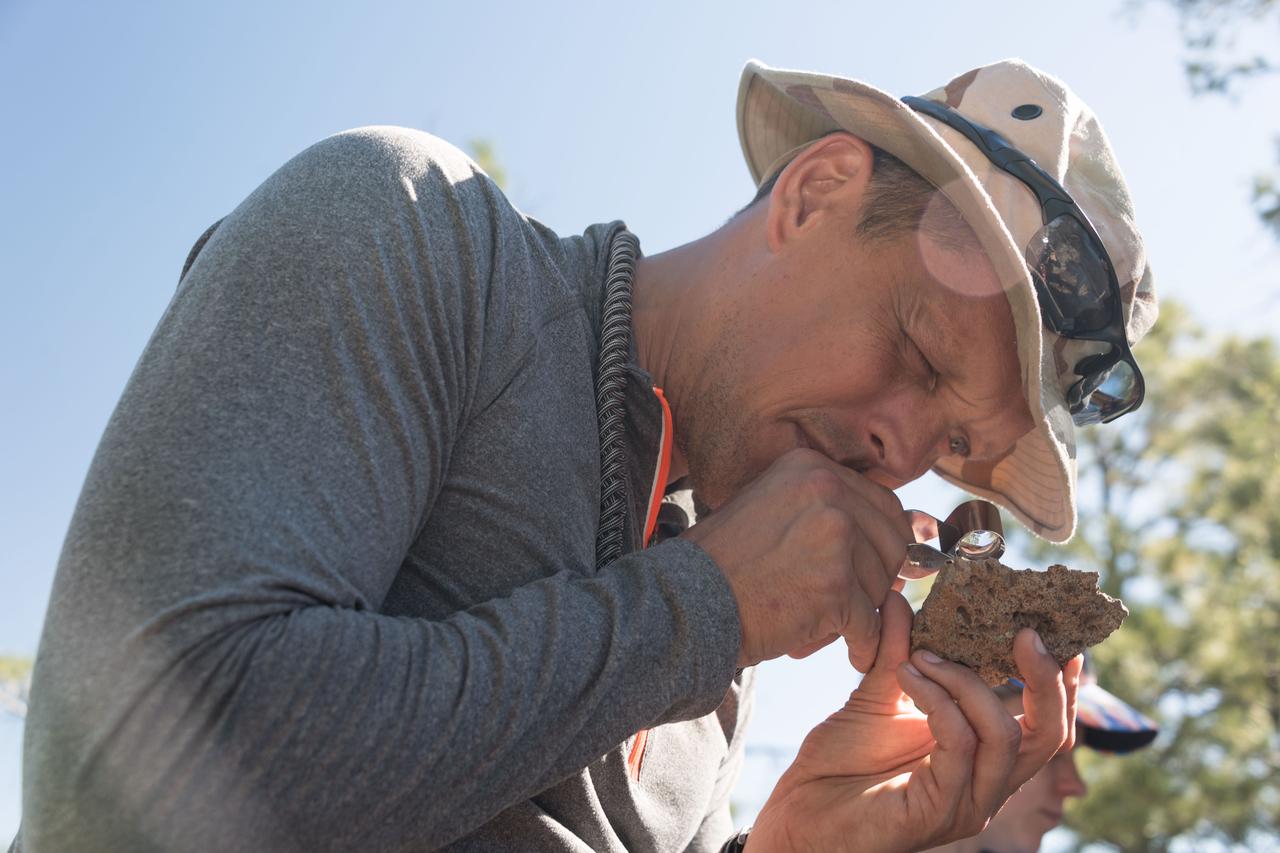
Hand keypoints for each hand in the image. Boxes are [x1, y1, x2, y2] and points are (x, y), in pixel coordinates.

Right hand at [680, 448, 912, 669]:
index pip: (882, 505)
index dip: (880, 543)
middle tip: (849, 602)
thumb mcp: (773, 509)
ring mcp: (834, 537)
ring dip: (861, 613)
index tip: (868, 568)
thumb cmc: (724, 563)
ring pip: (882, 586)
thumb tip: (918, 527)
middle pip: (892, 543)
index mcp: (812, 467)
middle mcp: (827, 491)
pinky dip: (865, 644)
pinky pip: (872, 624)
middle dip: (877, 579)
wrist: (685, 601)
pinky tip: (851, 651)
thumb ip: (829, 510)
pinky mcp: (835, 586)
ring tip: (823, 625)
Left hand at [748, 592, 1082, 852]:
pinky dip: (938, 701)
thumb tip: (899, 597)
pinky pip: (959, 744)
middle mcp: (985, 786)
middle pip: (1047, 736)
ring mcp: (966, 803)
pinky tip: (907, 675)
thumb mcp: (875, 697)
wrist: (800, 814)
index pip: (1044, 726)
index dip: (1057, 682)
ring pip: (1003, 735)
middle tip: (1020, 631)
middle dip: (1041, 678)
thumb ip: (897, 651)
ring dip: (967, 682)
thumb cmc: (838, 766)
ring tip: (923, 655)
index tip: (1046, 631)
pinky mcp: (938, 811)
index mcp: (981, 759)